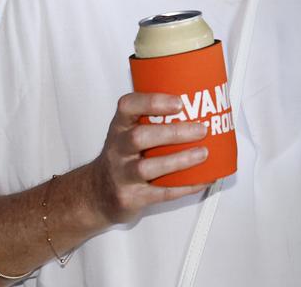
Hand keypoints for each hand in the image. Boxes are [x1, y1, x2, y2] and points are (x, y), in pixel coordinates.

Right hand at [89, 92, 211, 224]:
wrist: (98, 194)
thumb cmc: (122, 158)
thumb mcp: (127, 133)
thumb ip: (154, 121)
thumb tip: (202, 109)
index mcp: (120, 127)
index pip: (128, 106)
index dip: (153, 102)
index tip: (179, 102)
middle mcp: (118, 149)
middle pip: (139, 137)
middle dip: (173, 132)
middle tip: (201, 129)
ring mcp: (122, 175)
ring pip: (147, 167)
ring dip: (179, 160)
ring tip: (202, 154)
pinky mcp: (131, 197)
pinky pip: (160, 193)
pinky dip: (185, 186)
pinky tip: (202, 179)